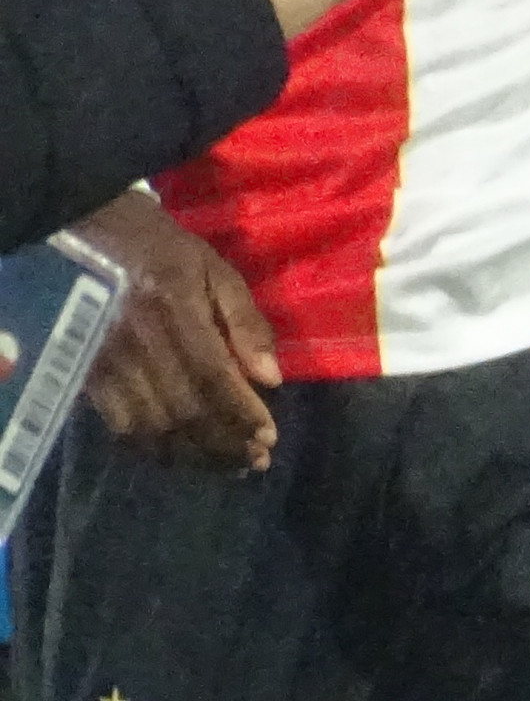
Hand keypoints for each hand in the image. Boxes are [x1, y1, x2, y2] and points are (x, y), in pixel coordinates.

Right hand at [69, 188, 280, 470]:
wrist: (91, 234)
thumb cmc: (165, 250)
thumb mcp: (217, 270)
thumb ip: (246, 323)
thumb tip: (272, 380)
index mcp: (174, 309)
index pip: (212, 377)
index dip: (241, 414)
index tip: (268, 439)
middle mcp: (136, 342)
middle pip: (183, 411)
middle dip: (223, 444)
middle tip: (254, 461)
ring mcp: (106, 362)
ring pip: (152, 428)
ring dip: (193, 455)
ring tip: (228, 465)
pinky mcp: (87, 376)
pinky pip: (120, 427)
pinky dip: (154, 449)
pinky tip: (183, 455)